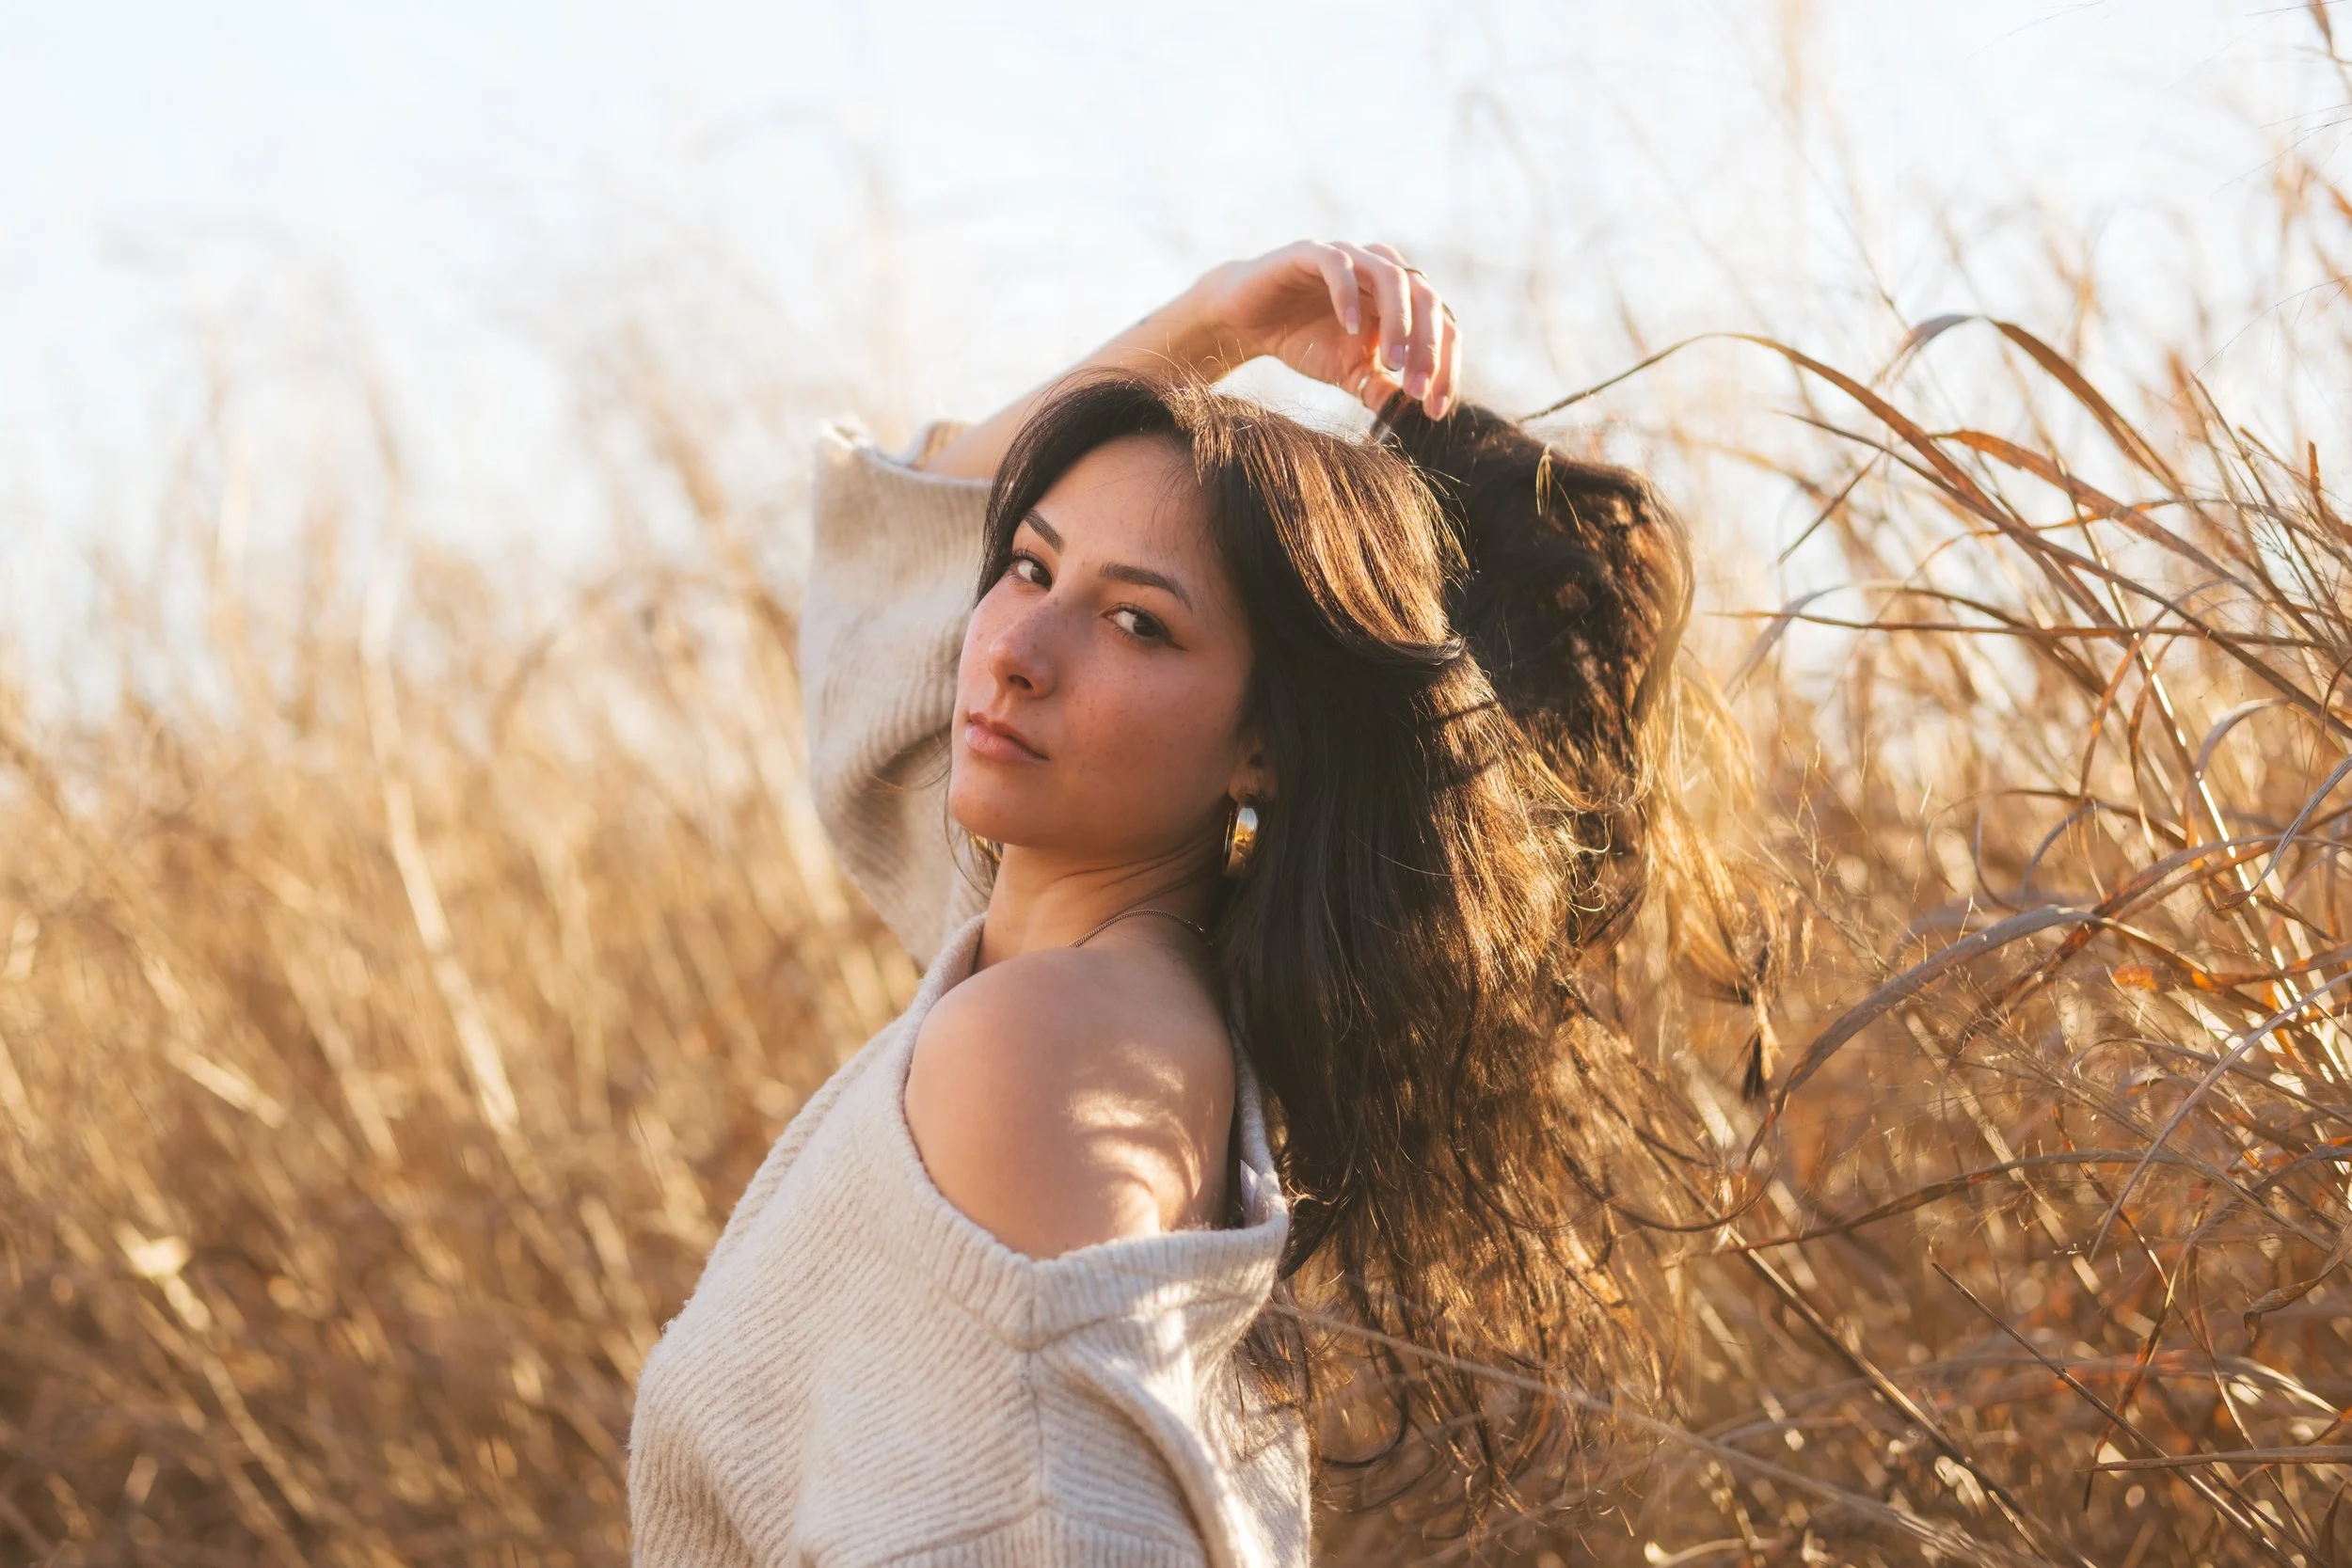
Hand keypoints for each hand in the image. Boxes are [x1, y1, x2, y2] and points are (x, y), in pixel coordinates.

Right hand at [1188, 240, 1460, 419]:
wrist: (1247, 322)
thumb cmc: (1303, 341)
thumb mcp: (1347, 373)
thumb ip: (1379, 388)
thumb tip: (1411, 418)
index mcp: (1400, 298)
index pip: (1440, 326)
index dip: (1444, 367)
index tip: (1435, 410)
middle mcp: (1381, 270)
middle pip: (1426, 298)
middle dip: (1427, 347)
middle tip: (1416, 389)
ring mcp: (1349, 256)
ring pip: (1392, 276)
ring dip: (1399, 321)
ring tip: (1391, 361)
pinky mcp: (1311, 252)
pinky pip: (1339, 264)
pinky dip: (1349, 295)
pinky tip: (1350, 329)